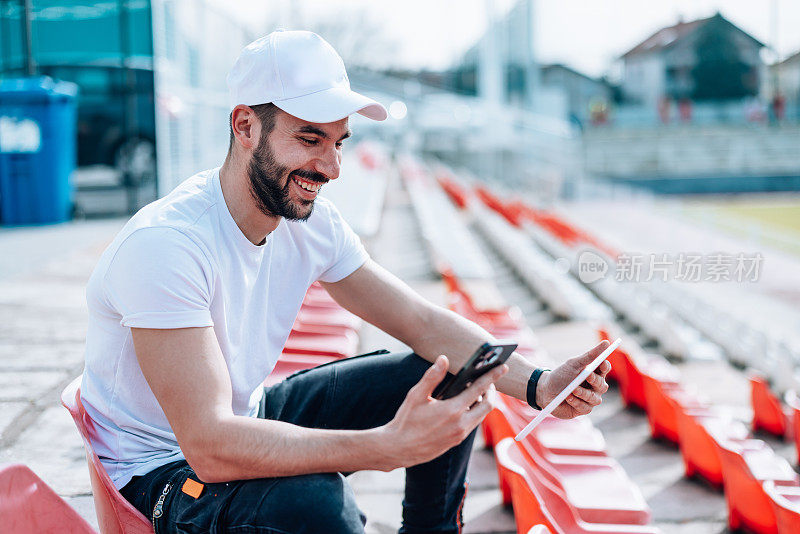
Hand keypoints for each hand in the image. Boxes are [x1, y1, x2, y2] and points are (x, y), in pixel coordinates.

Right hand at [378, 355, 507, 469]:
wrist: (399, 449)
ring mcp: (460, 434)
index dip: (492, 377)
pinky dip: (475, 412)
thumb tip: (443, 359)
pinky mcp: (456, 441)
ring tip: (478, 390)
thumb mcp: (416, 396)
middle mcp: (460, 424)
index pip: (479, 390)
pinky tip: (465, 405)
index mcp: (452, 410)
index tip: (502, 367)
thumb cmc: (406, 420)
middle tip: (489, 380)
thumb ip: (431, 377)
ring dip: (484, 403)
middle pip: (488, 406)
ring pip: (481, 416)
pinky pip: (473, 424)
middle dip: (492, 391)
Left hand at [535, 340, 610, 418]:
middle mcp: (595, 387)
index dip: (605, 366)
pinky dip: (576, 402)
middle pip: (602, 385)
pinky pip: (585, 407)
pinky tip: (568, 398)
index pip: (605, 369)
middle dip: (595, 380)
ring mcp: (590, 399)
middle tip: (587, 375)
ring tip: (573, 389)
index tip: (602, 362)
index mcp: (594, 373)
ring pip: (595, 398)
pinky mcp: (583, 409)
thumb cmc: (561, 375)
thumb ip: (590, 355)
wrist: (545, 391)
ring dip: (584, 393)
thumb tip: (606, 342)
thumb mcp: (574, 364)